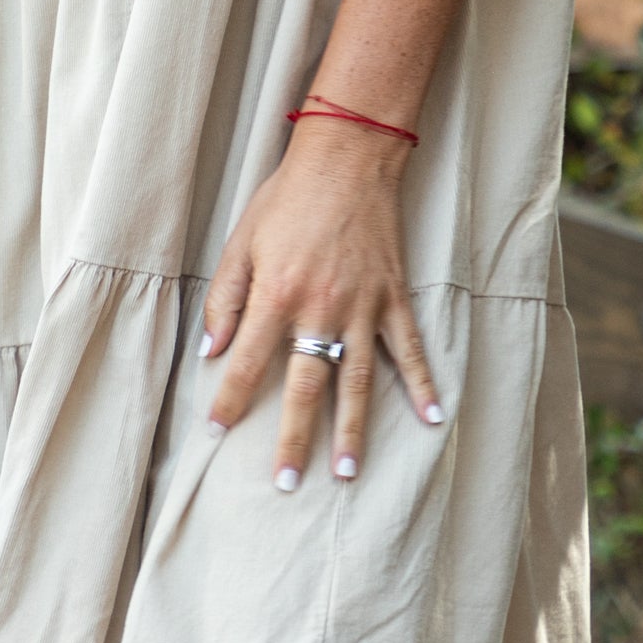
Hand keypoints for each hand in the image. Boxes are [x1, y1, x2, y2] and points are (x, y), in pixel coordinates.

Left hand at [200, 123, 444, 487]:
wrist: (347, 159)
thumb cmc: (287, 200)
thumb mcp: (241, 242)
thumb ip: (225, 299)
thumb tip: (210, 351)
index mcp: (276, 296)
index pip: (246, 363)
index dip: (229, 400)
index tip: (216, 433)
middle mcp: (320, 309)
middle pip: (305, 387)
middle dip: (294, 438)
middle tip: (286, 483)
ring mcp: (362, 307)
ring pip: (357, 381)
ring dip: (353, 430)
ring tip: (347, 473)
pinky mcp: (393, 298)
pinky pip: (410, 349)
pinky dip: (422, 384)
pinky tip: (432, 419)